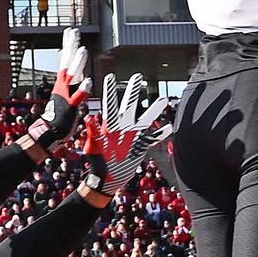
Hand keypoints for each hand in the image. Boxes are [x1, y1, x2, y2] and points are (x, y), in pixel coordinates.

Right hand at [25, 29, 93, 152]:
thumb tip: (77, 73)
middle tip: (74, 31)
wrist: (48, 133)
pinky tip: (89, 81)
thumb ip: (70, 84)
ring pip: (72, 76)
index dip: (68, 45)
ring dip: (77, 63)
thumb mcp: (64, 96)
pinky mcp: (71, 107)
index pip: (65, 59)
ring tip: (83, 49)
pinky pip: (78, 97)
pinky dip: (82, 89)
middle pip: (67, 62)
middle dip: (71, 46)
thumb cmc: (58, 117)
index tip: (70, 31)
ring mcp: (66, 95)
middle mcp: (62, 86)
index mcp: (62, 83)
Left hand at [80, 74, 175, 198]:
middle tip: (137, 76)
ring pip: (145, 119)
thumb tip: (89, 118)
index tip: (110, 76)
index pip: (111, 104)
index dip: (110, 90)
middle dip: (134, 91)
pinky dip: (160, 133)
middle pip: (130, 105)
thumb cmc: (97, 164)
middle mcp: (122, 127)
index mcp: (110, 126)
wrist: (106, 180)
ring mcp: (132, 136)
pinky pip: (152, 138)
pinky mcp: (140, 147)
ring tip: (163, 99)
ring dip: (154, 110)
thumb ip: (93, 133)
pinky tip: (169, 127)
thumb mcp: (93, 148)